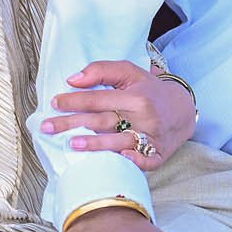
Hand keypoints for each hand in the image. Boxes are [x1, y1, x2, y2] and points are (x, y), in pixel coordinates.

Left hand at [39, 59, 196, 172]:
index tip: (55, 103)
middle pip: (102, 121)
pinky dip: (133, 161)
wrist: (184, 110)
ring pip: (119, 141)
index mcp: (135, 96)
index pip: (98, 99)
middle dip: (72, 124)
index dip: (74, 100)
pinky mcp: (158, 155)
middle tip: (47, 127)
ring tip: (72, 145)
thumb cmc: (149, 90)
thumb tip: (72, 79)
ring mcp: (151, 137)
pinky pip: (144, 160)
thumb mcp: (129, 72)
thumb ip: (101, 70)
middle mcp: (143, 117)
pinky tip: (118, 161)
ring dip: (96, 144)